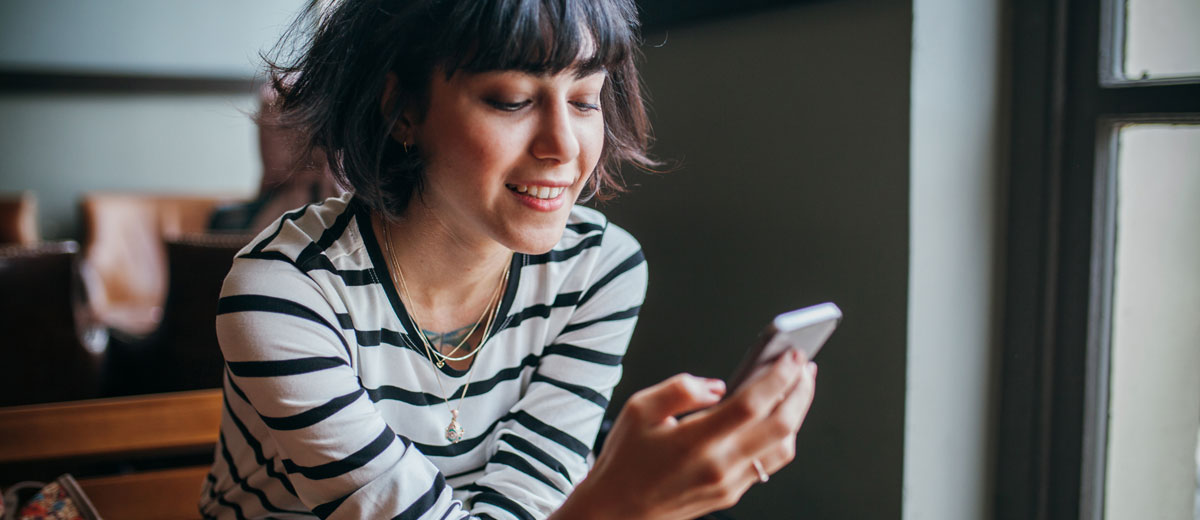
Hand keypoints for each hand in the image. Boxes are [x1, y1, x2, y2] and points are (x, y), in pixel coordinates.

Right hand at [561, 350, 817, 519]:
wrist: (615, 512)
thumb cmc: (624, 461)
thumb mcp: (638, 409)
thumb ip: (680, 389)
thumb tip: (718, 386)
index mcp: (695, 442)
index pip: (752, 403)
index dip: (779, 376)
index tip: (792, 355)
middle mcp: (718, 466)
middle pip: (781, 426)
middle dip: (800, 391)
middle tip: (804, 367)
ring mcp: (728, 484)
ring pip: (782, 448)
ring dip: (797, 415)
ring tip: (796, 388)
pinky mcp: (730, 494)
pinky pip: (768, 463)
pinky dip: (781, 436)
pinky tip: (776, 417)